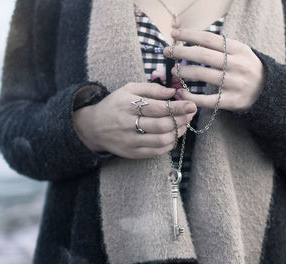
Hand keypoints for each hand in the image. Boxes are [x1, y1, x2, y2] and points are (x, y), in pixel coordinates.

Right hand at [73, 82, 196, 158]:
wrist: (93, 127)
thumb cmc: (115, 105)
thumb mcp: (129, 89)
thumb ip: (152, 89)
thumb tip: (173, 92)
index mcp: (128, 105)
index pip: (158, 108)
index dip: (178, 107)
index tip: (192, 105)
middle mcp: (128, 124)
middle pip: (162, 125)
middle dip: (181, 120)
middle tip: (191, 114)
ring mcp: (130, 141)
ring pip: (161, 140)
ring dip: (178, 132)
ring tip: (184, 124)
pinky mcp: (132, 153)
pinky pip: (157, 151)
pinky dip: (170, 144)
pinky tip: (174, 135)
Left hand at [163, 28, 265, 111]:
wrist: (269, 91)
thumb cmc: (247, 69)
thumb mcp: (241, 52)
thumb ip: (221, 47)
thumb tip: (191, 39)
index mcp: (238, 49)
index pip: (209, 39)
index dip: (190, 35)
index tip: (174, 33)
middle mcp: (237, 65)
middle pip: (203, 55)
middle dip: (181, 52)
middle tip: (167, 51)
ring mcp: (234, 84)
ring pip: (202, 75)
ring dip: (184, 72)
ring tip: (174, 70)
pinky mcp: (231, 101)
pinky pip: (206, 100)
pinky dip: (191, 96)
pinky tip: (181, 92)